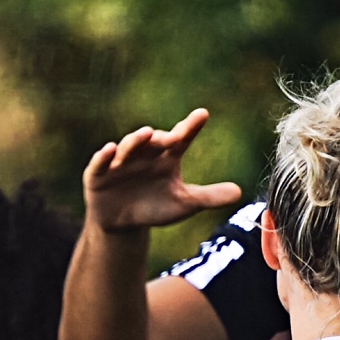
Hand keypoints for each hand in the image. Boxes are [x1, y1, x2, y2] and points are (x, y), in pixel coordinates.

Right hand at [82, 110, 241, 232]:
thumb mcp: (183, 203)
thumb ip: (208, 197)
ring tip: (146, 135)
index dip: (190, 126)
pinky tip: (110, 150)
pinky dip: (105, 156)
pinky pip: (100, 162)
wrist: (122, 224)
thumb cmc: (154, 207)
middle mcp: (144, 153)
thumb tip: (241, 193)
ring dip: (136, 140)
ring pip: (128, 145)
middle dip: (162, 136)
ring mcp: (120, 162)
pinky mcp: (99, 174)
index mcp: (166, 157)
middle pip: (154, 140)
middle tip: (174, 136)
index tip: (203, 114)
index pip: (181, 138)